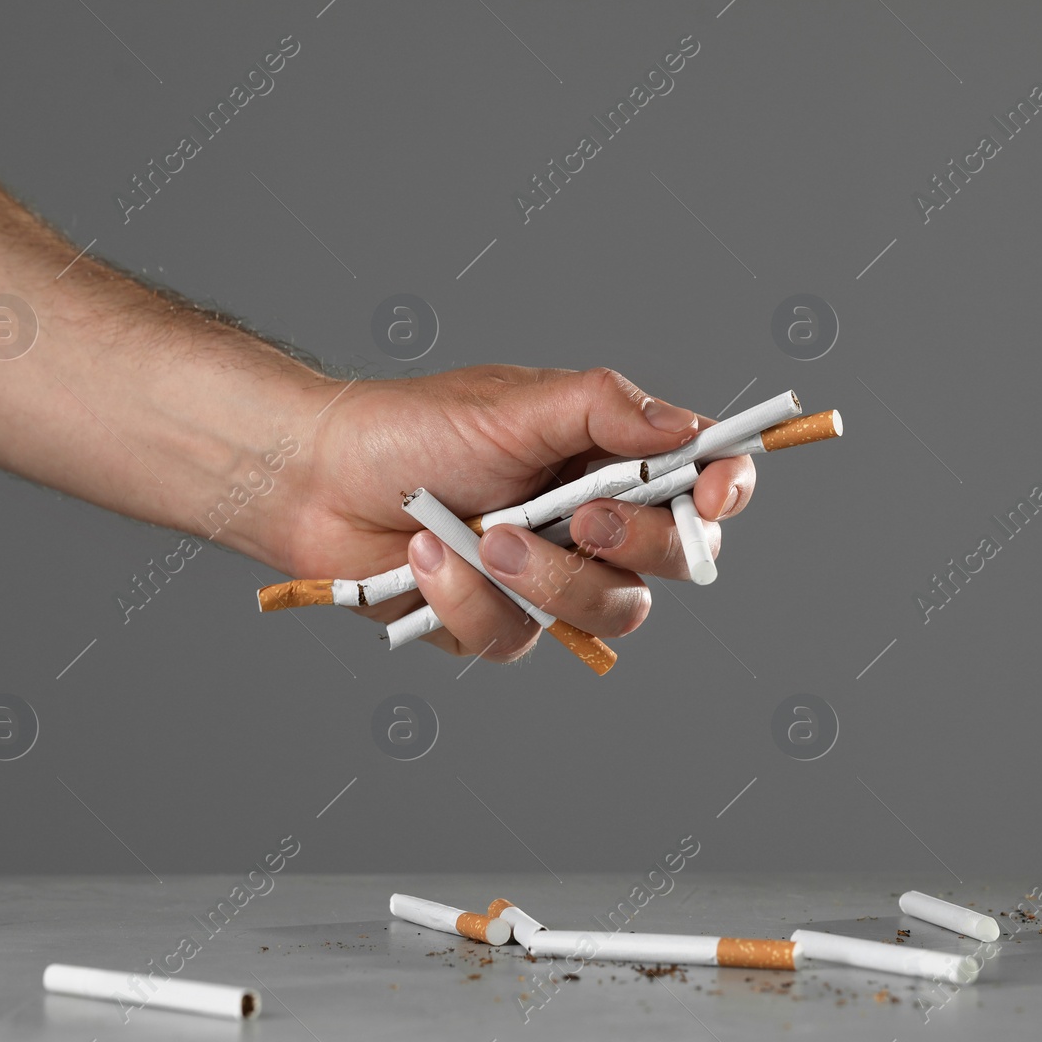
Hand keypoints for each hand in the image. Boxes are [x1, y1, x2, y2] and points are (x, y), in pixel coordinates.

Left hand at [277, 366, 755, 659]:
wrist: (317, 481)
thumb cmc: (413, 429)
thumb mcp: (516, 403)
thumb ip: (605, 409)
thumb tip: (688, 430)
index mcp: (610, 458)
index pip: (701, 481)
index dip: (724, 492)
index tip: (711, 494)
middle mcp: (593, 523)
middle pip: (677, 562)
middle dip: (635, 545)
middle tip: (581, 519)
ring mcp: (552, 580)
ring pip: (610, 613)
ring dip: (548, 578)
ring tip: (482, 536)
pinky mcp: (501, 623)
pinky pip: (521, 637)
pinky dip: (470, 597)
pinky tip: (428, 556)